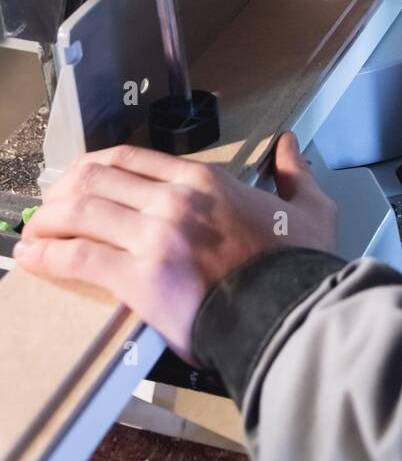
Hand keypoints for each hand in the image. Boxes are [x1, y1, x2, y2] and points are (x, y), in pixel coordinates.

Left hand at [12, 135, 336, 360]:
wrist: (288, 314)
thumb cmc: (296, 268)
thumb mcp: (309, 209)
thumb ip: (294, 173)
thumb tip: (288, 146)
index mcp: (205, 180)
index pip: (132, 158)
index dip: (95, 165)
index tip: (79, 178)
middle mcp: (174, 199)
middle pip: (97, 178)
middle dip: (63, 189)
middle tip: (49, 206)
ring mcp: (155, 235)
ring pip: (82, 211)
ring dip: (49, 220)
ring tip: (33, 232)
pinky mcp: (140, 277)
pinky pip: (80, 256)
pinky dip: (48, 254)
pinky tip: (33, 257)